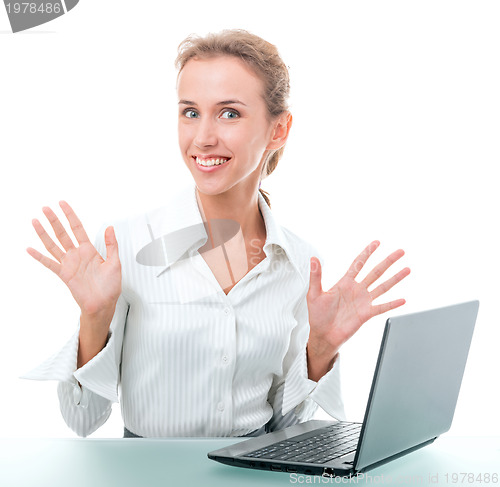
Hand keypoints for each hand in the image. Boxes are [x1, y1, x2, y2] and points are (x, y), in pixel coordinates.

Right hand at [26, 201, 121, 316]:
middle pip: (63, 233)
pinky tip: (30, 249)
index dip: (70, 215)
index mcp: (90, 250)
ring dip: (44, 234)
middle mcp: (77, 254)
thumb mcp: (115, 263)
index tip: (63, 204)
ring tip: (35, 221)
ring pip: (54, 245)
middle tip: (46, 208)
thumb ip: (111, 245)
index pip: (77, 228)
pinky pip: (49, 264)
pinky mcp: (64, 274)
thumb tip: (110, 228)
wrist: (104, 304)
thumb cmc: (110, 286)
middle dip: (54, 220)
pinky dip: (39, 257)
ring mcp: (69, 264)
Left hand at [306, 241, 409, 359]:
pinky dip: (392, 304)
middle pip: (376, 271)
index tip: (377, 243)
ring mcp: (363, 301)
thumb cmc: (317, 315)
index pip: (359, 263)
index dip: (367, 252)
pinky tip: (403, 300)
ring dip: (395, 278)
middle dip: (388, 261)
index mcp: (345, 282)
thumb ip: (316, 276)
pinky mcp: (367, 314)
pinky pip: (382, 307)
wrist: (323, 335)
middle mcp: (357, 289)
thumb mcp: (314, 294)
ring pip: (383, 287)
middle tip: (401, 251)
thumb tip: (313, 259)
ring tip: (407, 269)